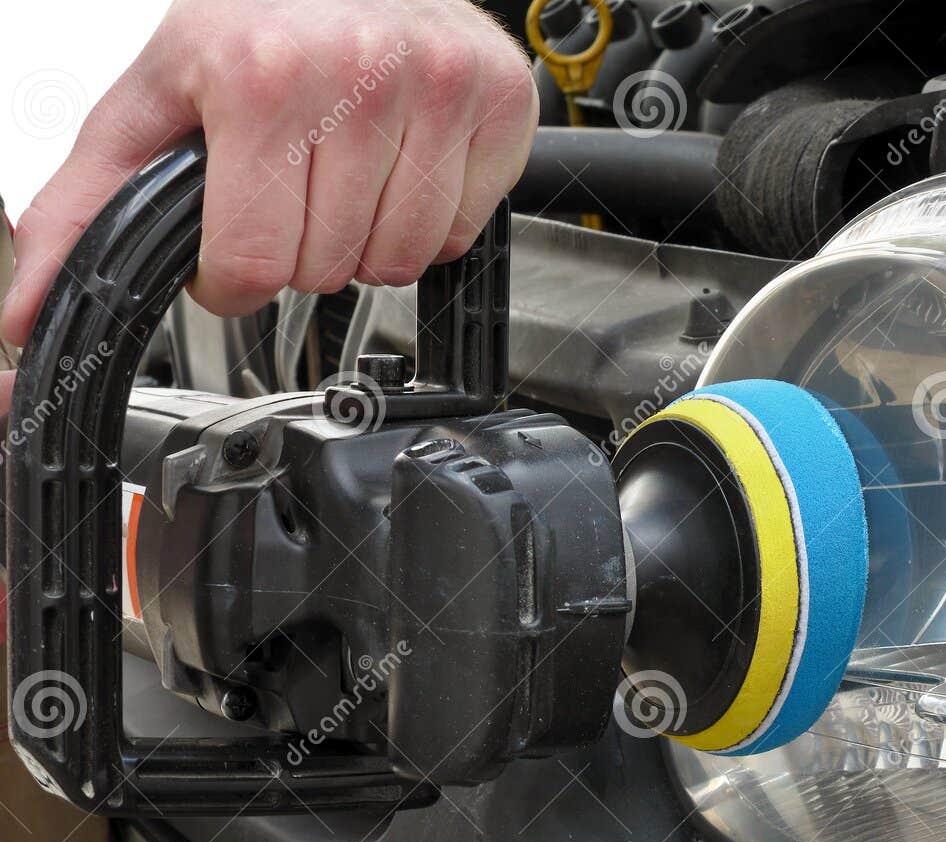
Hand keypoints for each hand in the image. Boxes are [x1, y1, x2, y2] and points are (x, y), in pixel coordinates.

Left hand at [0, 0, 536, 349]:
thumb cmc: (257, 22)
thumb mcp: (157, 98)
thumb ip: (87, 207)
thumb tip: (26, 308)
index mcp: (261, 76)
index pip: (253, 266)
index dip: (233, 276)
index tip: (236, 241)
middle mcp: (359, 75)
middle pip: (328, 271)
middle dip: (301, 250)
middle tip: (294, 193)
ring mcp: (438, 86)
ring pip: (399, 260)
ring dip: (367, 242)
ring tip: (348, 181)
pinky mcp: (498, 101)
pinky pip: (458, 231)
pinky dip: (428, 220)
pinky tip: (403, 168)